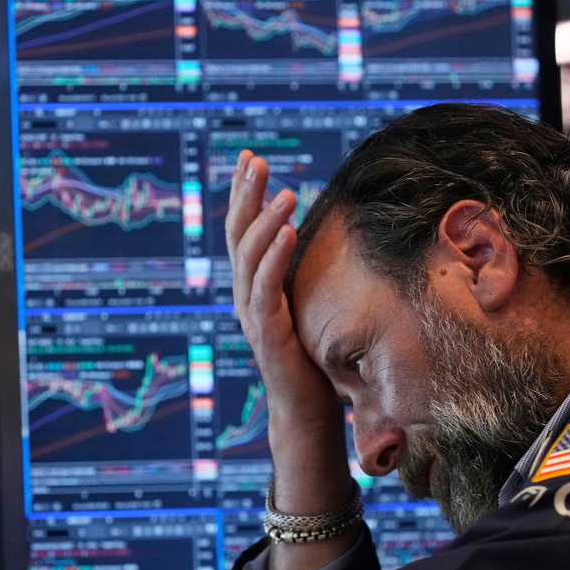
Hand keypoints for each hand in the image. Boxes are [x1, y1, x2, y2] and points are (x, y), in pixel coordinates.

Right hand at [225, 151, 350, 514]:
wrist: (307, 412)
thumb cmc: (314, 359)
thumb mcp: (310, 306)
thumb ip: (306, 276)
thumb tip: (331, 238)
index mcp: (255, 287)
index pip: (245, 231)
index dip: (245, 194)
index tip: (250, 157)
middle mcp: (247, 296)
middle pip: (238, 235)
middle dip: (245, 194)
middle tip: (254, 159)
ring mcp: (253, 315)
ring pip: (249, 258)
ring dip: (265, 221)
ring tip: (283, 191)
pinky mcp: (268, 334)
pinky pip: (267, 289)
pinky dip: (276, 257)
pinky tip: (289, 230)